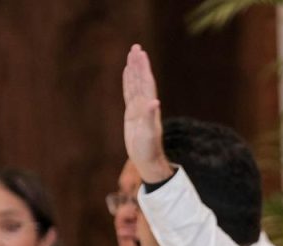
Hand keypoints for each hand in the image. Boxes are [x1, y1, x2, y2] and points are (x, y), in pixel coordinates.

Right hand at [122, 44, 173, 182]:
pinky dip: (128, 83)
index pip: (145, 83)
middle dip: (138, 64)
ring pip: (135, 85)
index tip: (140, 53)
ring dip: (133, 70)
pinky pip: (129, 94)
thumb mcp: (149, 134)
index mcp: (148, 107)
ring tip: (132, 56)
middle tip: (136, 47)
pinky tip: (127, 74)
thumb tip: (155, 102)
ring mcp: (138, 109)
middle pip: (140, 80)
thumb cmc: (149, 150)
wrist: (148, 161)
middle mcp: (144, 105)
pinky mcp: (132, 114)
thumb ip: (151, 117)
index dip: (143, 68)